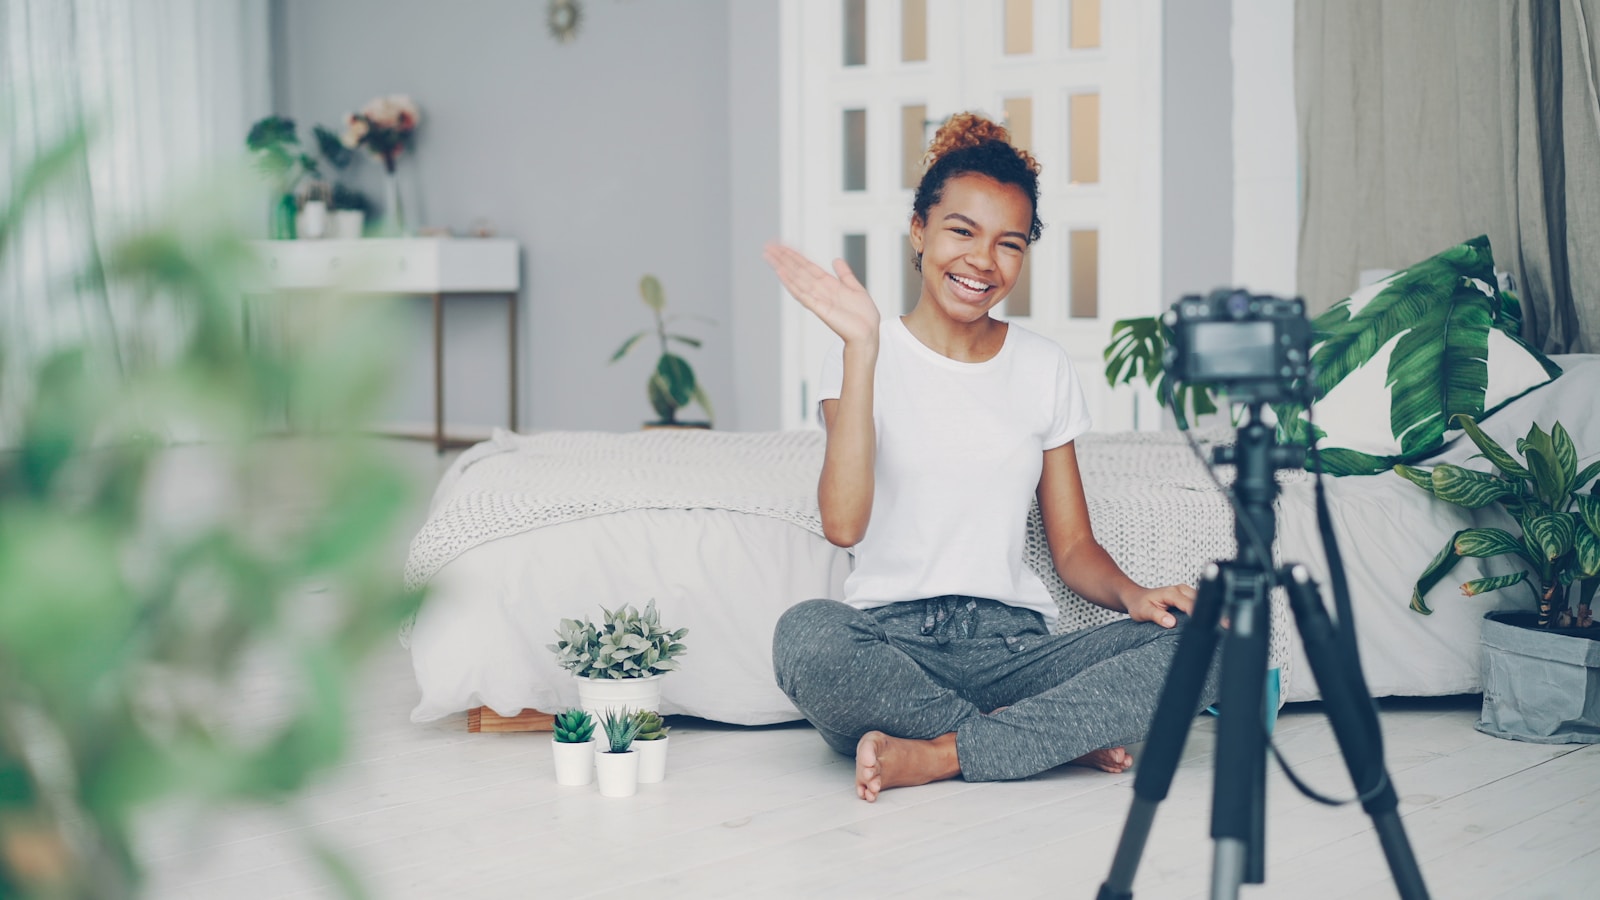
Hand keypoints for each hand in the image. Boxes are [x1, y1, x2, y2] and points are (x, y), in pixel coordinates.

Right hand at [764, 242, 880, 345]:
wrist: (868, 333)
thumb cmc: (863, 316)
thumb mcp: (855, 288)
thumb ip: (845, 274)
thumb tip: (836, 260)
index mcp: (828, 284)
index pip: (807, 266)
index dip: (794, 255)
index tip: (782, 246)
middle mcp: (820, 290)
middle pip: (798, 270)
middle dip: (783, 257)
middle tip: (769, 246)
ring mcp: (818, 298)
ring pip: (796, 279)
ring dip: (782, 266)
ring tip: (770, 256)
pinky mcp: (819, 308)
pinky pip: (802, 294)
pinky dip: (791, 283)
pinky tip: (782, 273)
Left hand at [1124, 584, 1196, 628]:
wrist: (1136, 598)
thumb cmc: (1139, 604)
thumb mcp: (1144, 612)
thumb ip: (1157, 616)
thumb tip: (1171, 622)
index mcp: (1171, 593)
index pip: (1190, 604)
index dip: (1196, 616)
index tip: (1199, 627)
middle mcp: (1180, 590)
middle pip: (1199, 602)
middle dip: (1202, 615)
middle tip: (1200, 629)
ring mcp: (1185, 592)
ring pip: (1201, 602)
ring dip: (1201, 613)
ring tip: (1199, 626)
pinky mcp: (1187, 596)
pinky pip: (1197, 603)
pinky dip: (1198, 611)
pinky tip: (1195, 620)